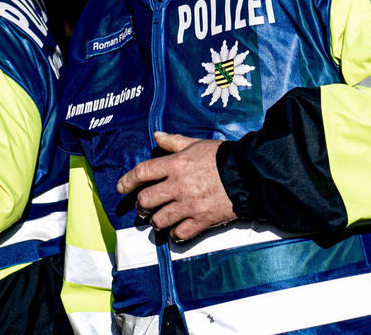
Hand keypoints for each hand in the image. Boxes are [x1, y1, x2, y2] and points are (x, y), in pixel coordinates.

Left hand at [116, 131, 235, 241]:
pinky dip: (175, 234)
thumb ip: (174, 141)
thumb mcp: (197, 144)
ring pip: (159, 220)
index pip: (142, 172)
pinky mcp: (201, 221)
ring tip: (158, 219)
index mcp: (175, 165)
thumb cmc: (222, 157)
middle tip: (142, 206)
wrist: (248, 174)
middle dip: (140, 205)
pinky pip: (179, 234)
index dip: (127, 180)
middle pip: (146, 200)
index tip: (122, 187)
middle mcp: (178, 186)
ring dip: (155, 221)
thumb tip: (156, 136)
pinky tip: (176, 229)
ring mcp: (189, 206)